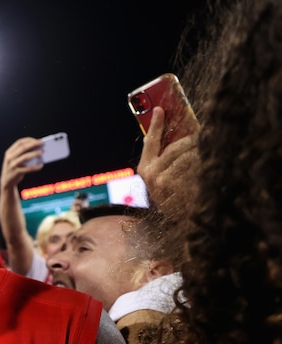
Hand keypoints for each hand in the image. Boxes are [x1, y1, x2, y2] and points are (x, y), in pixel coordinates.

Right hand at [0, 137, 43, 193]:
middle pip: (22, 148)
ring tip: (42, 152)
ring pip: (25, 157)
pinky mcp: (16, 173)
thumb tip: (38, 149)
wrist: (6, 182)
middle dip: (33, 144)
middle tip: (42, 143)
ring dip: (34, 154)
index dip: (29, 140)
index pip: (19, 142)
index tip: (38, 140)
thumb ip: (23, 154)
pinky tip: (41, 165)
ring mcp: (12, 165)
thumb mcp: (15, 160)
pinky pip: (28, 169)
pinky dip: (35, 167)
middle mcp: (9, 157)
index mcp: (9, 152)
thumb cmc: (14, 168)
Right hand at [137, 106, 199, 220]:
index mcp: (145, 170)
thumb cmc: (177, 198)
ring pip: (189, 153)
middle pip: (176, 146)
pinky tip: (208, 169)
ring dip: (201, 153)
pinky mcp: (179, 183)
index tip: (160, 109)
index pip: (150, 141)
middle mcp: (152, 174)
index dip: (156, 124)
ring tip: (207, 159)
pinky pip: (197, 163)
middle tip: (203, 138)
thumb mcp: (164, 180)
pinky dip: (205, 162)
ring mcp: (165, 179)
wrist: (187, 223)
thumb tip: (180, 135)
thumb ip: (165, 159)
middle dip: (192, 141)